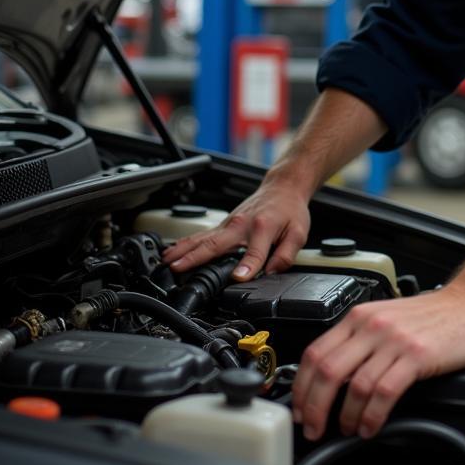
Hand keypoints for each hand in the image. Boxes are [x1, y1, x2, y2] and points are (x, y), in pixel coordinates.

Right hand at [161, 176, 309, 280]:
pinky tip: (171, 251)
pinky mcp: (224, 224)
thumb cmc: (290, 209)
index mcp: (263, 227)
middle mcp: (241, 224)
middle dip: (196, 257)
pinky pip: (201, 235)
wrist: (283, 187)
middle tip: (178, 269)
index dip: (248, 266)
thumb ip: (286, 254)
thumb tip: (272, 272)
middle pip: (216, 244)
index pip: (255, 252)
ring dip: (183, 250)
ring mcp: (229, 223)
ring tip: (166, 263)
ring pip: (202, 238)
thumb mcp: (298, 233)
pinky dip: (185, 243)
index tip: (237, 277)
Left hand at [292, 285, 464, 440]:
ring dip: (346, 417)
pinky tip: (371, 426)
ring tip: (348, 429)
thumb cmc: (432, 315)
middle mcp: (372, 325)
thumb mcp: (386, 318)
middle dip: (315, 408)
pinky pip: (383, 392)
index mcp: (360, 316)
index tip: (300, 408)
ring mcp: (394, 339)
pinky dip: (372, 416)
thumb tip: (333, 377)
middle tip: (314, 428)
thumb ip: (359, 340)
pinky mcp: (416, 356)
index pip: (315, 352)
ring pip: (354, 385)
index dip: (301, 387)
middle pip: (327, 371)